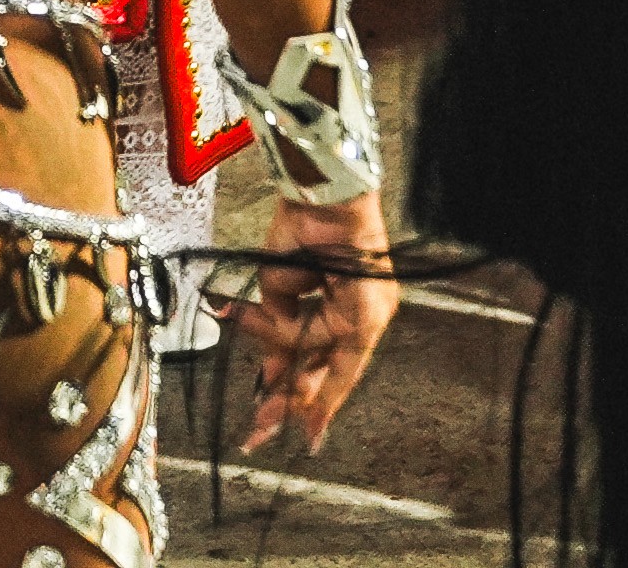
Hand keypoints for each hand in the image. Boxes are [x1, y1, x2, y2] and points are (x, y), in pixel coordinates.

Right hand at [229, 192, 395, 453]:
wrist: (318, 195)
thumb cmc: (302, 229)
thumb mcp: (280, 288)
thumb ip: (279, 328)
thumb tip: (270, 366)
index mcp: (346, 310)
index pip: (327, 364)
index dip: (309, 397)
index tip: (292, 428)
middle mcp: (361, 318)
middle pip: (326, 372)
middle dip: (292, 403)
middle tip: (261, 432)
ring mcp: (368, 317)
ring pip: (320, 359)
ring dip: (282, 368)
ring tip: (258, 388)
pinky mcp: (367, 311)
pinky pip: (325, 340)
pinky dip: (290, 342)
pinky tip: (273, 365)